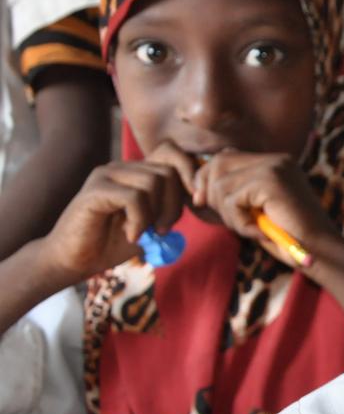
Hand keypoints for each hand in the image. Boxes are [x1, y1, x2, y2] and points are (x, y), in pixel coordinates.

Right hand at [40, 144, 192, 280]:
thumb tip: (199, 196)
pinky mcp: (95, 190)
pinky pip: (134, 197)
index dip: (191, 175)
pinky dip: (140, 220)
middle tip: (163, 229)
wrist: (73, 259)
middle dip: (175, 204)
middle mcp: (122, 167)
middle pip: (169, 171)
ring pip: (154, 181)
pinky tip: (131, 235)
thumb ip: (171, 207)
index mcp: (136, 172)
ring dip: (157, 213)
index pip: (173, 153)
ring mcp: (106, 175)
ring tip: (144, 232)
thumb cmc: (111, 243)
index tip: (196, 203)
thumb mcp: (151, 225)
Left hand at [191, 150, 337, 266]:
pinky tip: (258, 231)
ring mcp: (275, 167)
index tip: (202, 202)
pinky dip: (239, 221)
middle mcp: (275, 159)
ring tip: (250, 228)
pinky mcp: (271, 181)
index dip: (206, 179)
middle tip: (226, 219)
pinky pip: (233, 199)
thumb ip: (236, 192)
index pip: (225, 157)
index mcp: (274, 162)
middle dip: (210, 193)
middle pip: (218, 163)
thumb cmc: (289, 237)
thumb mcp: (256, 209)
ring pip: (221, 184)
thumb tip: (198, 184)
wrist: (321, 251)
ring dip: (228, 214)